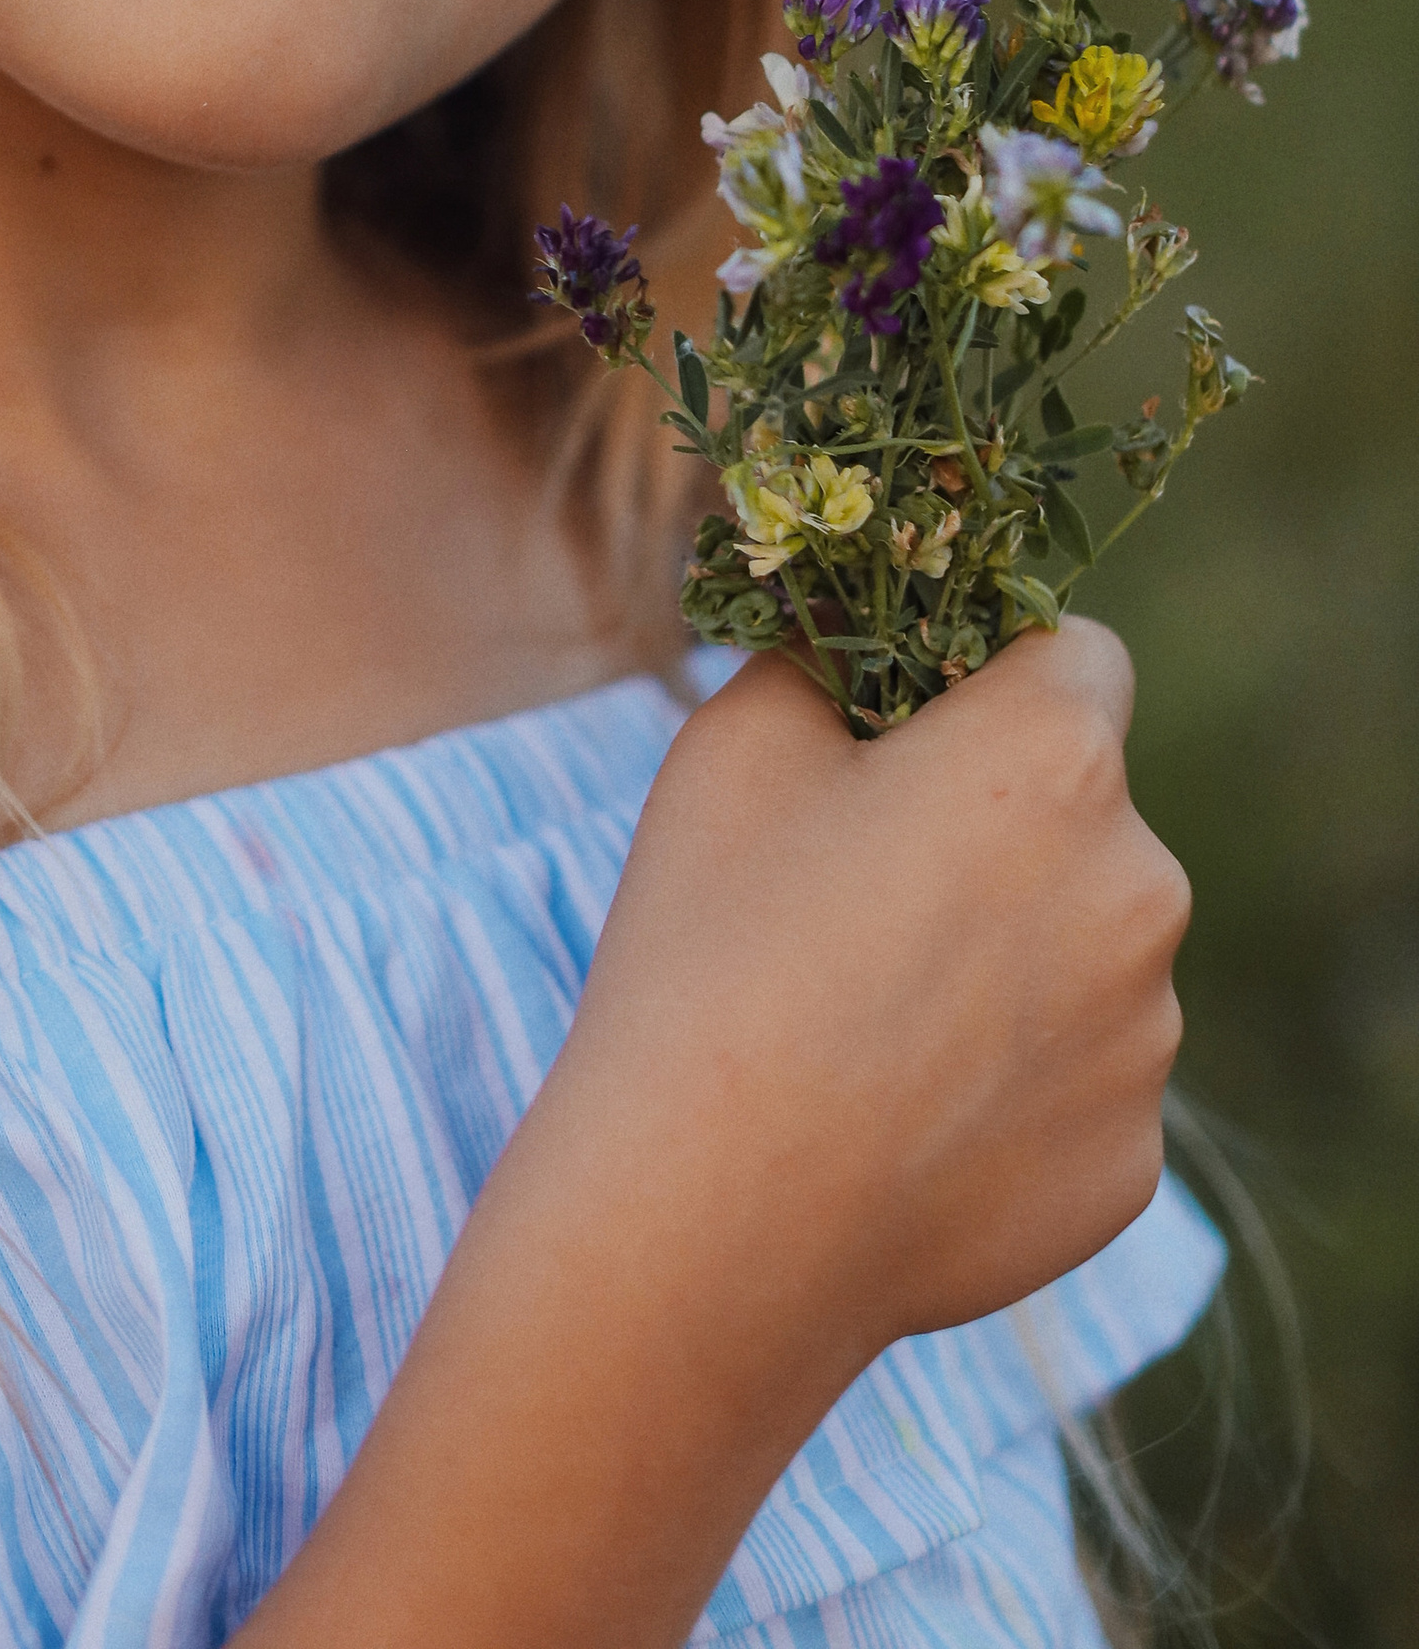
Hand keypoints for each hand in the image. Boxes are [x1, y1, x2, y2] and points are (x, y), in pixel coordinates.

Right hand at [564, 620, 1187, 1354]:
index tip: (908, 728)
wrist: (711, 1218)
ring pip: (1088, 954)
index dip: (991, 673)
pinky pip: (1080, 1083)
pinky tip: (900, 1117)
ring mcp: (1149, 1041)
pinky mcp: (1131, 1165)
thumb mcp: (736, 740)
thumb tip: (855, 641)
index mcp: (1054, 759)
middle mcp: (1142, 888)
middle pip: (1087, 815)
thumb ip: (822, 656)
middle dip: (1002, 827)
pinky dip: (1011, 1084)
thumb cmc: (715, 947)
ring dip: (1011, 959)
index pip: (1078, 654)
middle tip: (862, 887)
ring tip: (865, 1020)